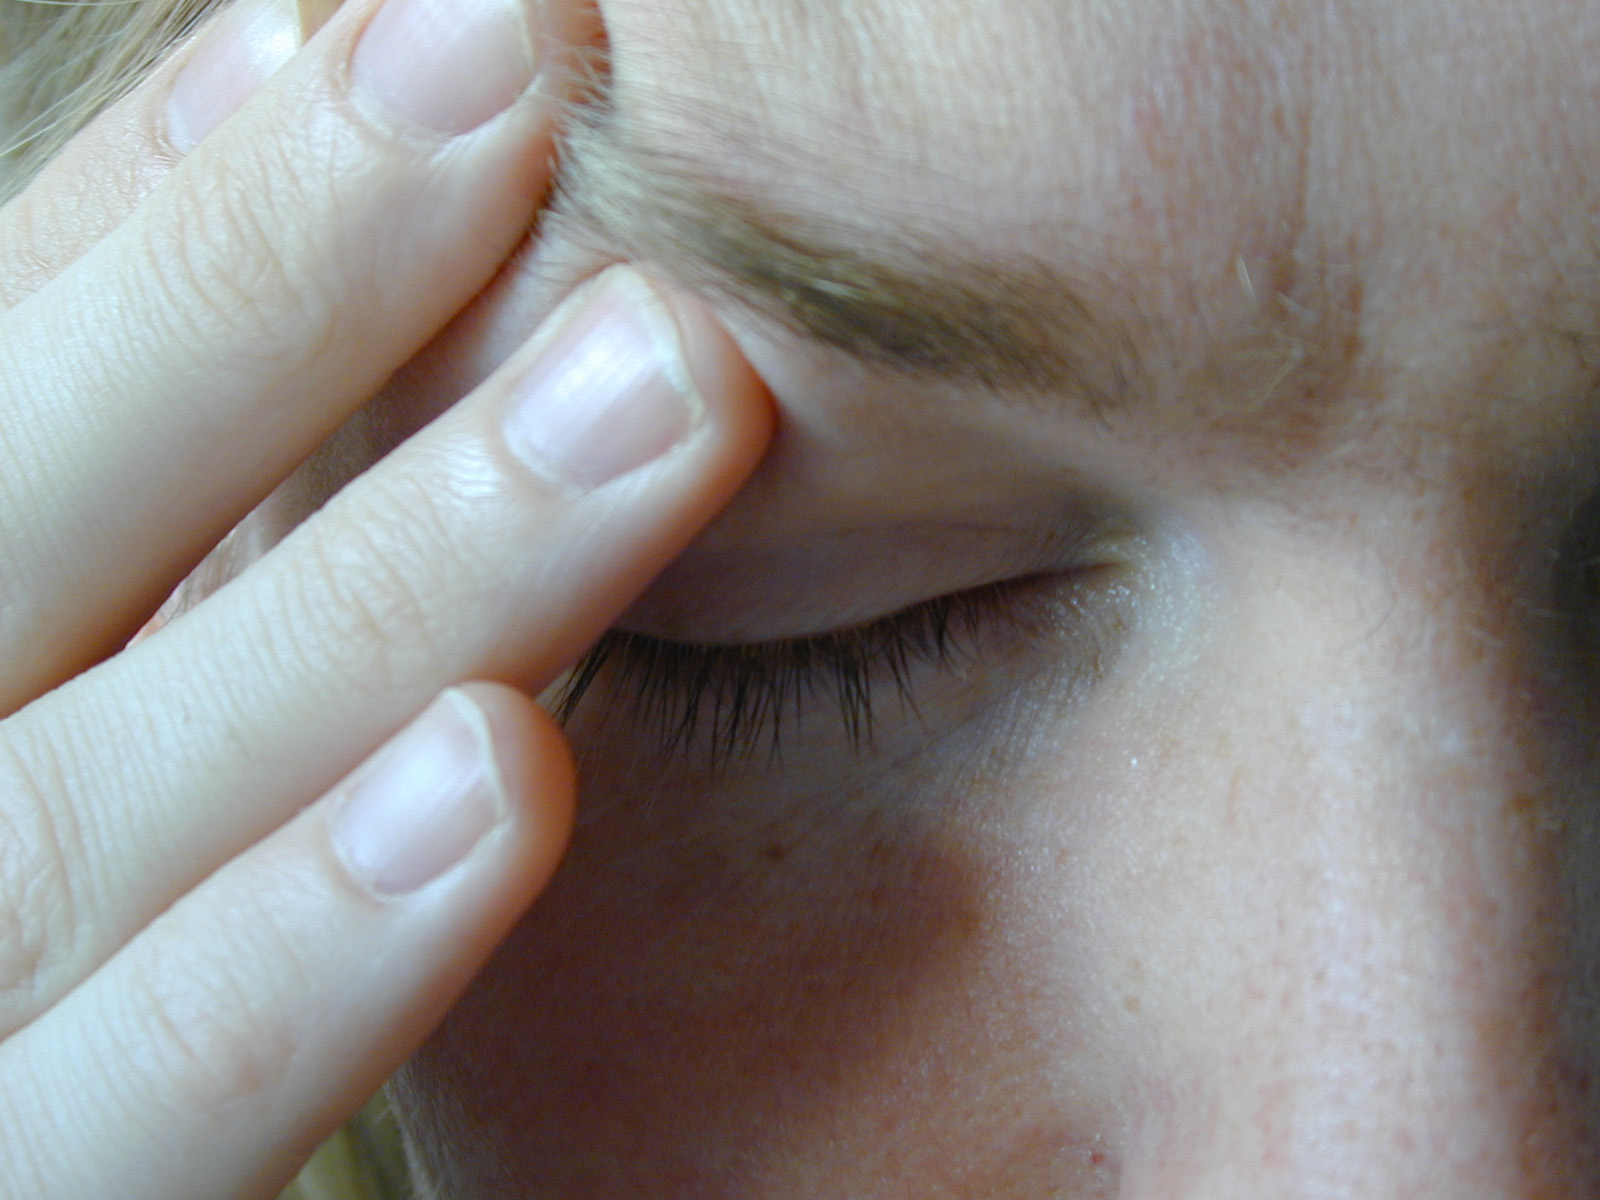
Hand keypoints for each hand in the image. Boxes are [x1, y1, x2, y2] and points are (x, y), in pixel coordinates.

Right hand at [0, 0, 770, 1193]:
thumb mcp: (47, 626)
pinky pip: (141, 1118)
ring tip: (651, 390)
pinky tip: (502, 774)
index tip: (433, 28)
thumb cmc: (18, 863)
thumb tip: (272, 76)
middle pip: (14, 532)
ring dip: (380, 583)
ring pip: (87, 816)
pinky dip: (300, 956)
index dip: (187, 216)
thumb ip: (139, 414)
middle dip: (260, 306)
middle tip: (515, 77)